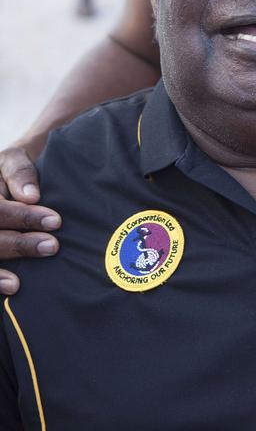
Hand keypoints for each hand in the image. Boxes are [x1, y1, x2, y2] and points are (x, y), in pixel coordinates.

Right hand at [0, 145, 60, 293]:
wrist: (9, 174)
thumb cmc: (16, 166)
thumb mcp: (16, 158)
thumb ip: (19, 172)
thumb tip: (31, 196)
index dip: (23, 216)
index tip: (55, 221)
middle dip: (20, 242)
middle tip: (53, 246)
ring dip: (13, 256)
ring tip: (33, 268)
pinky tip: (14, 286)